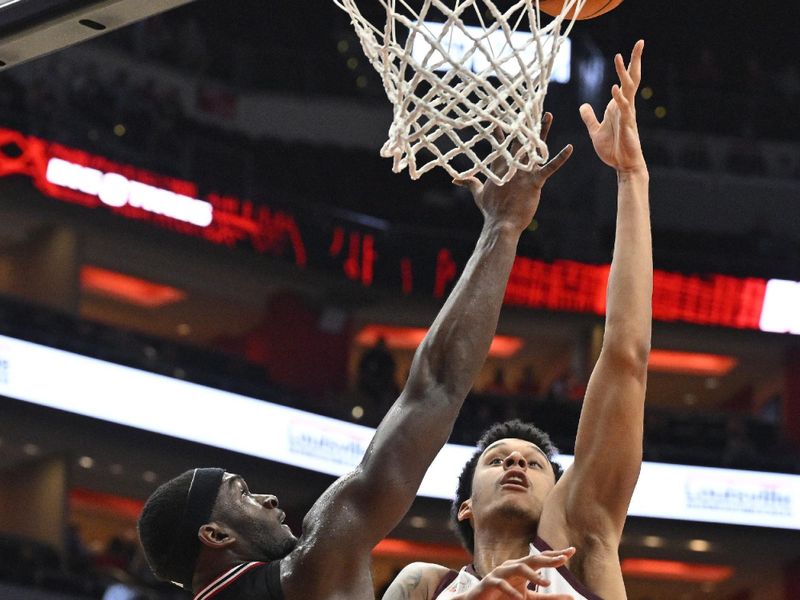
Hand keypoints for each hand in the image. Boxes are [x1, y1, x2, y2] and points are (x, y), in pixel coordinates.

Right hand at [454, 113, 572, 234]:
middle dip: (523, 123)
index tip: (500, 114)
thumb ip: (470, 183)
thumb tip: (454, 179)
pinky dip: (560, 158)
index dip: (500, 129)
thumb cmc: (491, 210)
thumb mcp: (478, 194)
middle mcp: (512, 166)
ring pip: (535, 148)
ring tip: (548, 115)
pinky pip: (549, 167)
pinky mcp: (535, 181)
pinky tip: (570, 148)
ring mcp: (524, 172)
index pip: (500, 143)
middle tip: (527, 106)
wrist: (501, 224)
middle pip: (519, 140)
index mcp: (500, 167)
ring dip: (543, 131)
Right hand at [454, 548, 576, 599]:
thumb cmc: (505, 596)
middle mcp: (512, 566)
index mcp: (522, 567)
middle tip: (564, 559)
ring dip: (532, 576)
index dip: (555, 554)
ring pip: (518, 568)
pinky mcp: (490, 582)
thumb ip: (549, 597)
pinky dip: (511, 591)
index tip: (572, 551)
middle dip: (548, 559)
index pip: (541, 557)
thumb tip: (572, 597)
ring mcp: (500, 572)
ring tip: (546, 583)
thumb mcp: (530, 598)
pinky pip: (501, 584)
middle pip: (532, 559)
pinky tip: (519, 598)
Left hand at [580, 40, 646, 174]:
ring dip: (623, 74)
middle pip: (632, 78)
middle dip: (635, 60)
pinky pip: (623, 109)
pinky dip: (619, 98)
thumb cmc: (613, 149)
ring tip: (618, 58)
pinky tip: (614, 89)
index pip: (625, 81)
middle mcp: (625, 106)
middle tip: (640, 41)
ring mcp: (627, 114)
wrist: (622, 165)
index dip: (627, 65)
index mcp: (618, 105)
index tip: (629, 48)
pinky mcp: (627, 125)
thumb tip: (584, 105)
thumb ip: (590, 117)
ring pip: (628, 89)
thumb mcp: (595, 130)